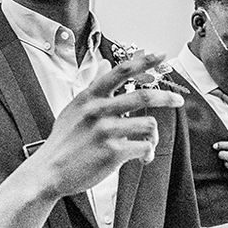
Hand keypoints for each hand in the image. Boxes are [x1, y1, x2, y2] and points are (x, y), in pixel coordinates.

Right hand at [31, 52, 183, 197]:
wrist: (48, 172)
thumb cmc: (63, 142)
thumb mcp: (74, 109)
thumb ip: (92, 87)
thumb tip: (105, 63)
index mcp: (90, 97)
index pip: (120, 71)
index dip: (144, 62)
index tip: (161, 55)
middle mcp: (98, 110)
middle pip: (143, 95)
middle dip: (166, 97)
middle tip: (178, 100)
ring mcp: (105, 131)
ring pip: (148, 124)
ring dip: (153, 136)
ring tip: (147, 144)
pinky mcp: (112, 152)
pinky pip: (144, 147)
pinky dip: (148, 153)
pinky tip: (142, 158)